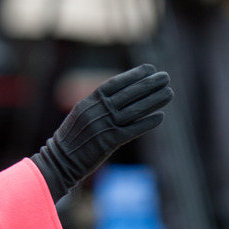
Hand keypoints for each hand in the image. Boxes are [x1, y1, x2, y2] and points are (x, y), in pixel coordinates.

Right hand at [30, 64, 172, 201]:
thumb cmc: (70, 138)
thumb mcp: (80, 115)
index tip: (149, 68)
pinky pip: (132, 130)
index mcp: (88, 102)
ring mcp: (103, 125)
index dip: (133, 75)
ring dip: (153, 100)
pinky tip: (160, 116)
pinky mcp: (109, 141)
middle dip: (148, 84)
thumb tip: (118, 97)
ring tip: (169, 93)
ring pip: (134, 110)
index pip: (114, 83)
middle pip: (128, 94)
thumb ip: (97, 105)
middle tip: (165, 76)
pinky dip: (147, 122)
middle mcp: (97, 111)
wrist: (59, 160)